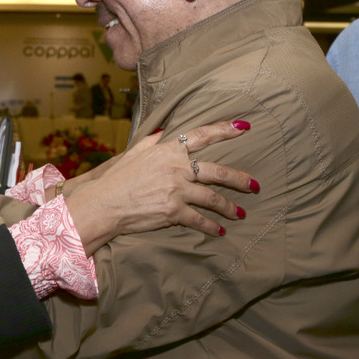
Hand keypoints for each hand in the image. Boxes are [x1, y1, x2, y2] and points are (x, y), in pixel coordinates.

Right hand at [66, 121, 257, 251]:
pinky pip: (199, 219)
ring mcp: (176, 190)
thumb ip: (152, 141)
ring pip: (212, 198)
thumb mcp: (133, 152)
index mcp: (168, 150)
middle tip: (255, 185)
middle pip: (217, 171)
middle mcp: (176, 168)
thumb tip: (163, 132)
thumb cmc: (116, 178)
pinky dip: (211, 226)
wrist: (103, 203)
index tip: (244, 127)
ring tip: (239, 213)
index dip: (224, 130)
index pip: (202, 136)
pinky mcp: (173, 212)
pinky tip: (220, 231)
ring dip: (229, 207)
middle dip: (240, 179)